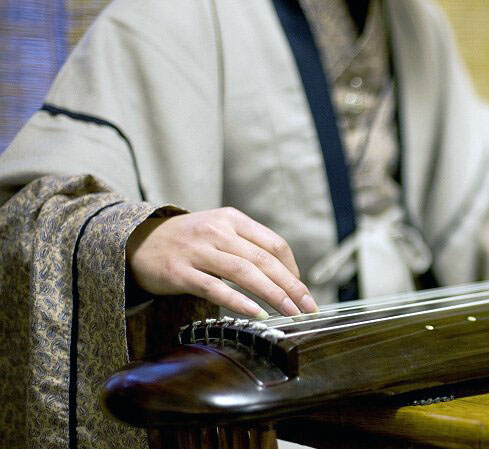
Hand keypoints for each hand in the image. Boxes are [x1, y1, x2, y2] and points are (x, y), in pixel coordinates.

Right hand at [126, 207, 317, 318]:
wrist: (136, 242)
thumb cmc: (187, 241)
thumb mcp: (219, 231)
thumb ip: (247, 246)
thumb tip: (285, 275)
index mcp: (232, 219)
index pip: (274, 244)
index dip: (293, 269)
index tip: (302, 291)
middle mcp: (218, 231)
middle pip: (265, 260)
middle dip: (292, 287)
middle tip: (308, 308)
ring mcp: (198, 251)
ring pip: (245, 273)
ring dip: (273, 295)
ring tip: (290, 313)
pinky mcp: (180, 272)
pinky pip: (215, 288)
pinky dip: (239, 301)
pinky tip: (256, 314)